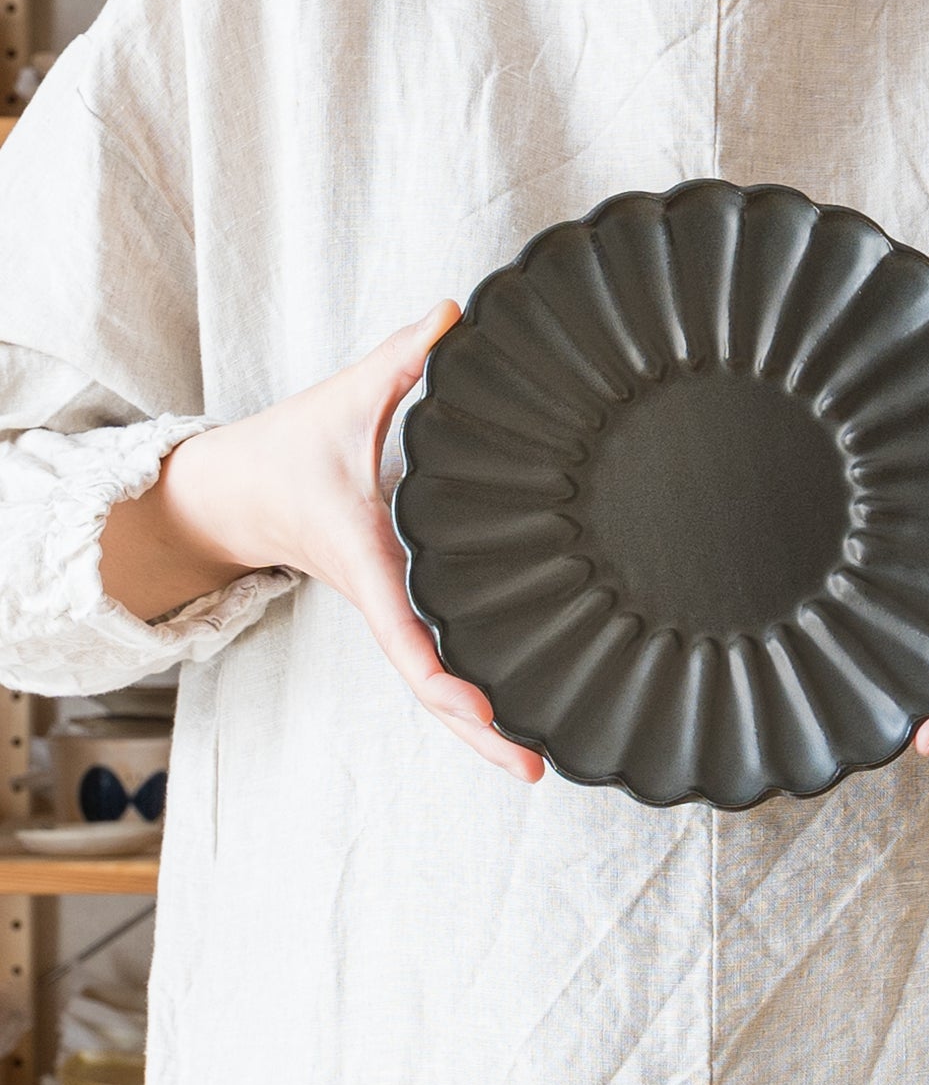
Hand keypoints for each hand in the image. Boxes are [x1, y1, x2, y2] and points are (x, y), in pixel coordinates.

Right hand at [156, 301, 546, 783]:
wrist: (232, 490)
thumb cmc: (286, 451)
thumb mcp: (344, 400)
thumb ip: (403, 360)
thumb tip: (456, 315)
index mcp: (366, 563)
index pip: (406, 636)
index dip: (446, 680)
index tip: (487, 712)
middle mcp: (381, 600)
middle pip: (430, 688)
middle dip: (476, 735)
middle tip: (536, 769)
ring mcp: (388, 612)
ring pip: (434, 686)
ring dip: (477, 726)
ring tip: (538, 761)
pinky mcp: (396, 608)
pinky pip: (433, 663)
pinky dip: (468, 696)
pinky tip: (513, 713)